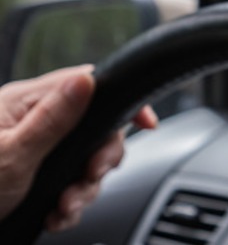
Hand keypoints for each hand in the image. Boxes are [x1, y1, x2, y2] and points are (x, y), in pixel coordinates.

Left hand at [0, 65, 156, 230]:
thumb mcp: (13, 155)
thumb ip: (54, 118)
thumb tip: (87, 80)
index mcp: (25, 103)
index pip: (87, 84)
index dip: (119, 102)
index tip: (144, 123)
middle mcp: (33, 122)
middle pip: (94, 129)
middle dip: (99, 160)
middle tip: (90, 178)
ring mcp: (36, 149)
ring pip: (85, 162)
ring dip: (83, 189)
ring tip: (63, 209)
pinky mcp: (36, 176)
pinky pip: (70, 184)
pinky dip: (69, 204)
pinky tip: (55, 216)